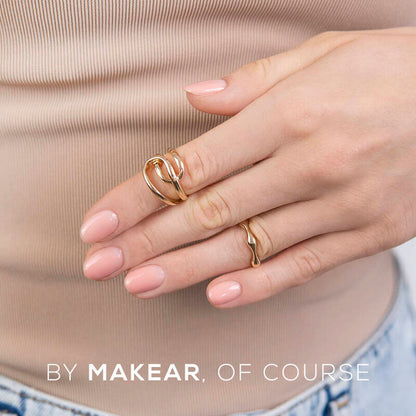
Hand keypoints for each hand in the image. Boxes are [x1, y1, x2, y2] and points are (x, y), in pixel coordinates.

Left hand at [80, 27, 415, 307]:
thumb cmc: (393, 70)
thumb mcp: (324, 55)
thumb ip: (254, 83)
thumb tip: (195, 96)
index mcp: (291, 115)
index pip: (193, 165)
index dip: (137, 197)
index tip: (98, 223)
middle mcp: (310, 164)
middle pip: (209, 212)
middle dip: (147, 241)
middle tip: (98, 265)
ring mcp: (341, 205)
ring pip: (248, 247)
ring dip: (186, 270)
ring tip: (137, 284)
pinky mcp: (368, 233)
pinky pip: (304, 266)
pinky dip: (259, 284)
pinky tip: (217, 297)